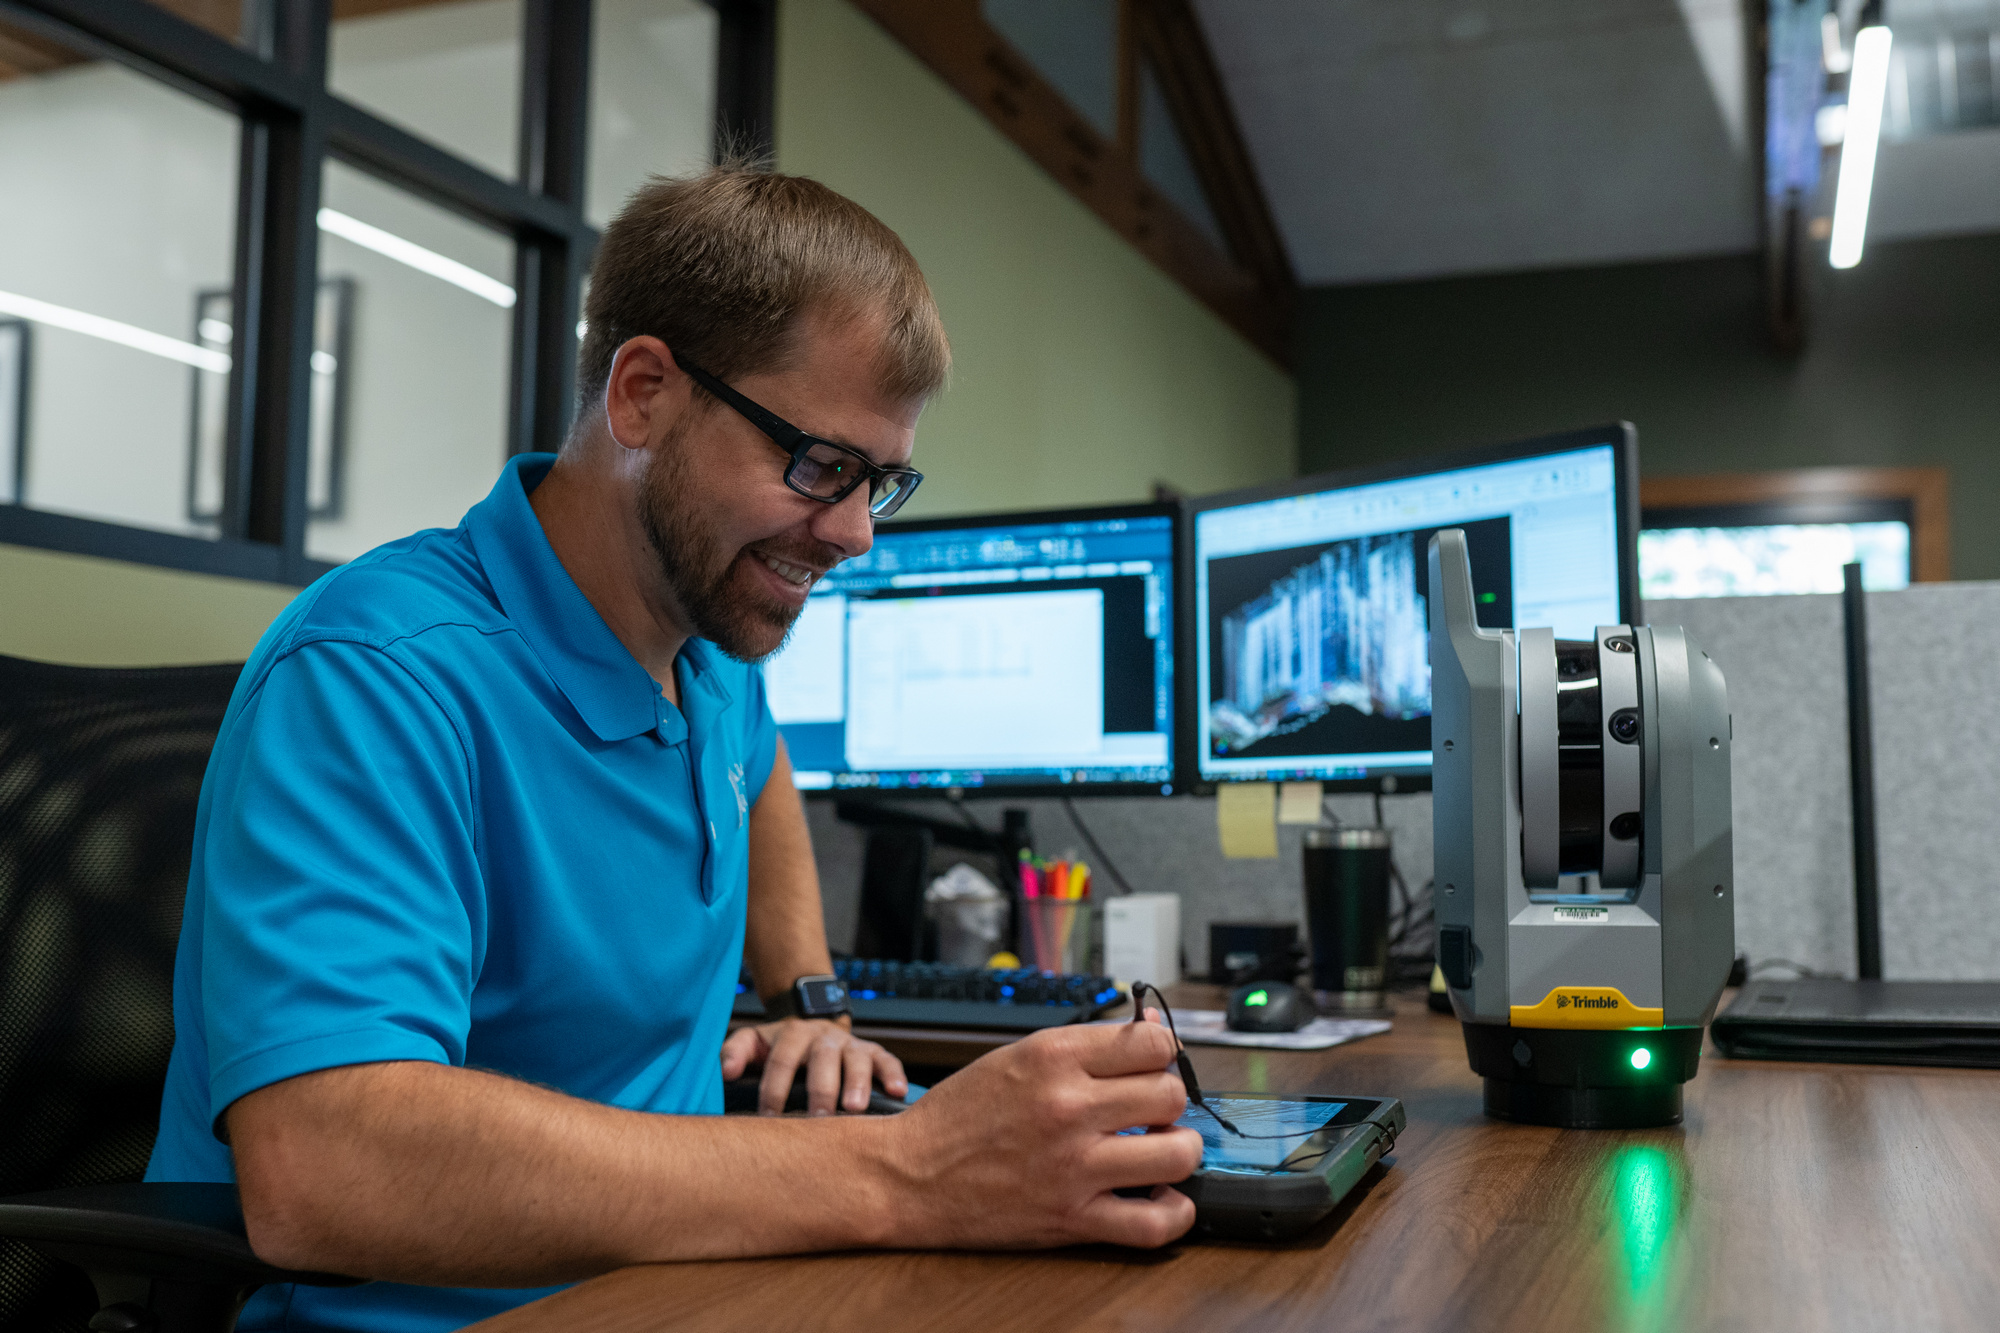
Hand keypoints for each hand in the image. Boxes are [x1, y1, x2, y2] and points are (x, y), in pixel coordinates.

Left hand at [720, 1018, 907, 1115]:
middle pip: (822, 1058)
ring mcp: (850, 1043)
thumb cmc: (780, 1046)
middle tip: (819, 1119)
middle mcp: (823, 1036)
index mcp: (791, 1034)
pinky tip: (899, 1094)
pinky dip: (894, 1075)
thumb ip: (735, 1051)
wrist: (812, 1025)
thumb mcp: (754, 1042)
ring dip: (857, 1083)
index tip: (770, 1118)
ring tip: (856, 1109)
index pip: (781, 1061)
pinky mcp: (873, 1051)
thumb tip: (727, 1072)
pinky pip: (887, 1060)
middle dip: (821, 1089)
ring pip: (856, 1059)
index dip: (774, 1089)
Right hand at [880, 1013, 1202, 1248]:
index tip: (1157, 1063)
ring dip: (1180, 1150)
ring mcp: (1074, 1166)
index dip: (1164, 1051)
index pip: (1151, 1041)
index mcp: (1052, 1058)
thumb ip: (1083, 1048)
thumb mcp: (1016, 1057)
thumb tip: (1148, 1033)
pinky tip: (1163, 1197)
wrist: (908, 1176)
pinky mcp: (1073, 1218)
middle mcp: (1067, 1107)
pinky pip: (1154, 1223)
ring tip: (1162, 1150)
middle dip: (1169, 1100)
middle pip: (1170, 1093)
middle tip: (1153, 1110)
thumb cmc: (958, 1117)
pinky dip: (1174, 1212)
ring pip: (1178, 1153)